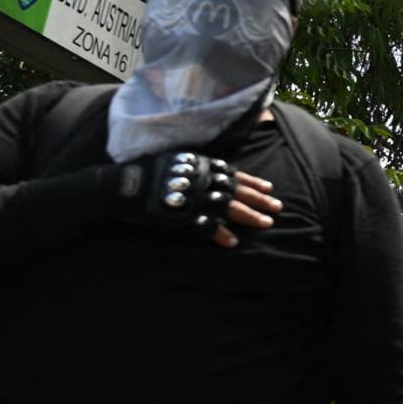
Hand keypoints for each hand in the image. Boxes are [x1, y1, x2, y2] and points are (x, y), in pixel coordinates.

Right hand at [113, 152, 281, 248]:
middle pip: (238, 191)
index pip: (234, 174)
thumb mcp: (176, 161)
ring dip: (250, 216)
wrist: (124, 185)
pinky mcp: (184, 216)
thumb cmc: (148, 172)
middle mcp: (202, 180)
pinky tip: (233, 242)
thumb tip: (214, 170)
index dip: (253, 182)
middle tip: (278, 207)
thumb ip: (197, 167)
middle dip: (260, 199)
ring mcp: (194, 198)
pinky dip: (221, 234)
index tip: (270, 187)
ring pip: (229, 207)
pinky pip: (207, 226)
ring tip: (266, 223)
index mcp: (201, 166)